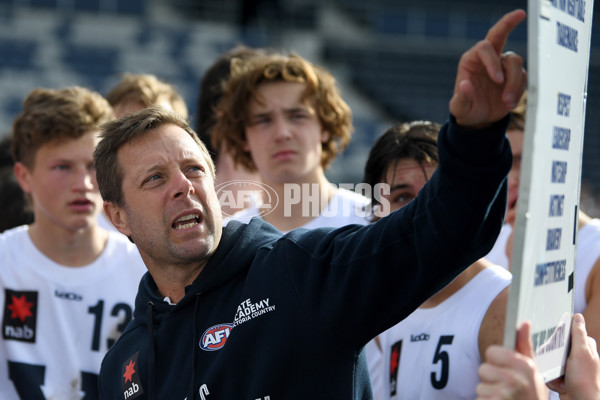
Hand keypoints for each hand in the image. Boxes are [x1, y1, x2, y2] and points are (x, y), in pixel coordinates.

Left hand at [450, 9, 526, 128]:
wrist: (479, 121)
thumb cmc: (466, 111)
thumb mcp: (459, 108)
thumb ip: (461, 98)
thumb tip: (465, 84)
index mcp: (471, 60)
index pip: (484, 48)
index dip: (492, 61)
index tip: (498, 79)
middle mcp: (487, 59)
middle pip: (499, 34)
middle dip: (508, 22)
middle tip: (520, 14)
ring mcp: (503, 66)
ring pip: (516, 62)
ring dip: (513, 83)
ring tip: (506, 102)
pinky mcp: (514, 76)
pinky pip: (523, 78)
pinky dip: (518, 92)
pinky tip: (509, 104)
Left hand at [476, 320, 546, 398]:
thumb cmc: (531, 394)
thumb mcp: (533, 371)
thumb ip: (525, 347)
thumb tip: (525, 323)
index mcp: (524, 366)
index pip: (491, 352)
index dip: (496, 361)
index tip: (506, 370)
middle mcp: (515, 379)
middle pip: (483, 369)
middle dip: (491, 380)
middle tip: (506, 389)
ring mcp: (505, 394)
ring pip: (480, 387)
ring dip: (489, 394)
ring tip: (504, 399)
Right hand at [547, 314, 599, 399]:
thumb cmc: (584, 380)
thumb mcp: (581, 352)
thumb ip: (578, 333)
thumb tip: (577, 316)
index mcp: (586, 347)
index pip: (570, 333)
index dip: (562, 335)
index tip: (556, 340)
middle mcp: (579, 357)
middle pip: (558, 347)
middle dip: (554, 356)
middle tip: (558, 363)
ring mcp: (571, 368)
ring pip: (552, 360)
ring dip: (552, 369)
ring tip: (560, 376)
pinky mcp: (564, 378)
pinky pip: (550, 372)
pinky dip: (553, 378)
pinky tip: (560, 383)